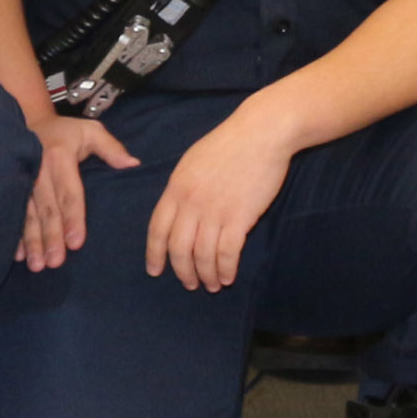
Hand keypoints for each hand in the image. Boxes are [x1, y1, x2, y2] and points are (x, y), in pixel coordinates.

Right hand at [21, 111, 138, 270]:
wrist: (30, 121)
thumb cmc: (66, 133)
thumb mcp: (90, 132)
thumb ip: (111, 148)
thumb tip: (134, 164)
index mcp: (59, 156)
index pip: (69, 192)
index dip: (72, 217)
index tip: (76, 242)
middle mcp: (38, 169)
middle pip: (47, 208)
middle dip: (51, 236)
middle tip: (55, 262)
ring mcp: (22, 180)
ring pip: (29, 215)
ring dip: (32, 241)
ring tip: (37, 265)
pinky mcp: (13, 188)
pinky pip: (14, 214)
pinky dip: (16, 235)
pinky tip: (18, 255)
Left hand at [146, 104, 293, 292]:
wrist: (262, 132)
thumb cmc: (229, 144)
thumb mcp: (193, 162)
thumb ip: (182, 188)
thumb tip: (176, 213)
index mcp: (176, 187)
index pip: (157, 229)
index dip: (155, 254)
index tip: (155, 271)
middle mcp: (191, 202)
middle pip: (178, 248)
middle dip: (182, 272)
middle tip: (190, 284)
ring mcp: (215, 210)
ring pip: (203, 256)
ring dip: (207, 276)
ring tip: (213, 285)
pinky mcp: (240, 217)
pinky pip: (227, 253)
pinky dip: (226, 269)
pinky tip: (229, 276)